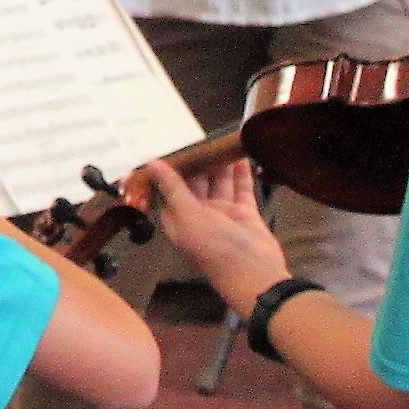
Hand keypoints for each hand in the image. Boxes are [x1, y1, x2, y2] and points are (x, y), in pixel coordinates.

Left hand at [126, 153, 290, 306]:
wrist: (257, 275)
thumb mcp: (189, 218)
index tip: (171, 142)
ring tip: (220, 138)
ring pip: (218, 182)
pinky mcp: (244, 213)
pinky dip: (241, 172)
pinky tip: (240, 153)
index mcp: (178, 219)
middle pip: (195, 182)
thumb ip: (173, 189)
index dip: (169, 168)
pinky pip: (241, 188)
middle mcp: (198, 215)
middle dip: (196, 161)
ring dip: (219, 163)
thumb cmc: (217, 250)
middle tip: (200, 133)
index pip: (168, 188)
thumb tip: (151, 165)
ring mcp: (223, 214)